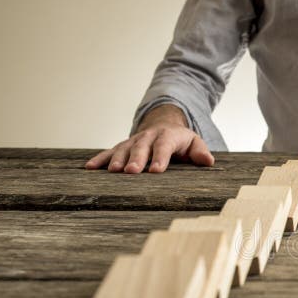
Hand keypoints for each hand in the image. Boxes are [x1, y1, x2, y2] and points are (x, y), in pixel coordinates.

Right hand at [85, 105, 214, 173]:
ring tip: (113, 171)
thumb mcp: (194, 143)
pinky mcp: (122, 147)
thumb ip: (200, 152)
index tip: (156, 170)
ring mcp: (133, 142)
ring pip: (123, 150)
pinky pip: (109, 152)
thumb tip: (208, 161)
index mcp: (167, 136)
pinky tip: (90, 168)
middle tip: (132, 172)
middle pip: (141, 148)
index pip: (164, 146)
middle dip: (136, 159)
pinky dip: (99, 159)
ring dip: (117, 160)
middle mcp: (147, 137)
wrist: (163, 126)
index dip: (160, 158)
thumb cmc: (181, 141)